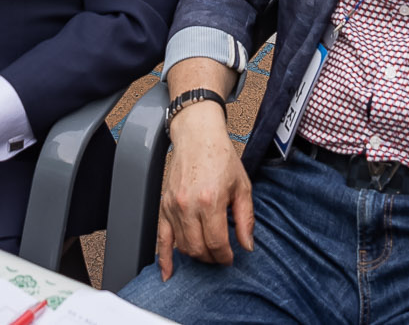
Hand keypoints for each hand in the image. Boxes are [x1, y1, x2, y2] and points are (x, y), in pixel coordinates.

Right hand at [157, 102, 255, 276]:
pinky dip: (164, 258)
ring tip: (207, 253)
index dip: (225, 255)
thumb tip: (247, 245)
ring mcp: (173, 206)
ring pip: (183, 246)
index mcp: (210, 201)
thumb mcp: (242, 186)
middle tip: (221, 256)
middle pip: (198, 248)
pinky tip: (168, 273)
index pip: (216, 243)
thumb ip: (245, 218)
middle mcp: (188, 206)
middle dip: (212, 258)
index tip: (231, 257)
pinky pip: (161, 238)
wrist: (197, 135)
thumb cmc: (220, 156)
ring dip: (196, 255)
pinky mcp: (164, 205)